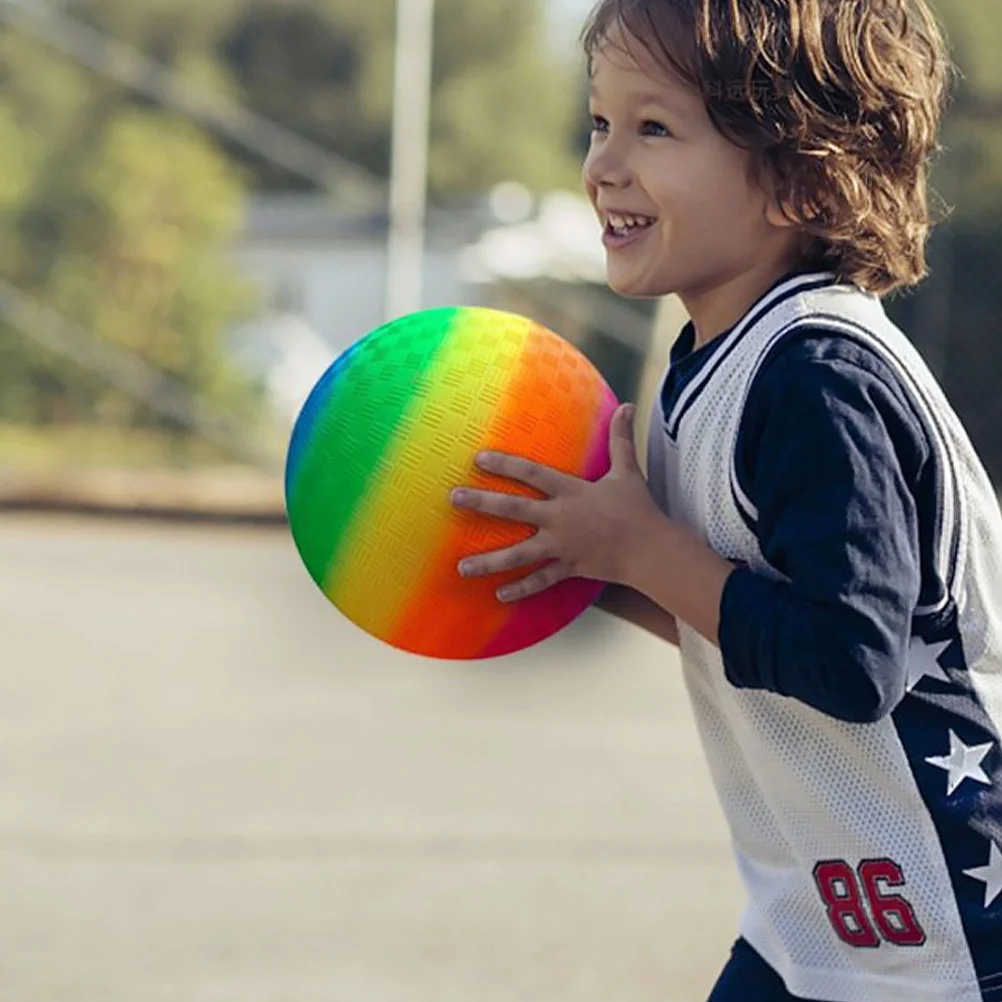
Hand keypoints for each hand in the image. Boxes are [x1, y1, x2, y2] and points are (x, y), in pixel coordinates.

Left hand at [450, 403, 662, 601]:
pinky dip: (521, 589)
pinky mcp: (569, 568)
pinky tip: (499, 596)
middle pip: (514, 510)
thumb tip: (628, 405)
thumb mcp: (628, 470)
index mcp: (571, 492)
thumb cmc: (639, 509)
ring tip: (462, 568)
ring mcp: (561, 546)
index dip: (505, 465)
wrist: (651, 550)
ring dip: (489, 562)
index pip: (532, 474)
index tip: (478, 459)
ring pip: (518, 555)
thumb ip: (621, 439)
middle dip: (482, 503)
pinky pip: (540, 580)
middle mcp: (560, 519)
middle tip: (454, 498)